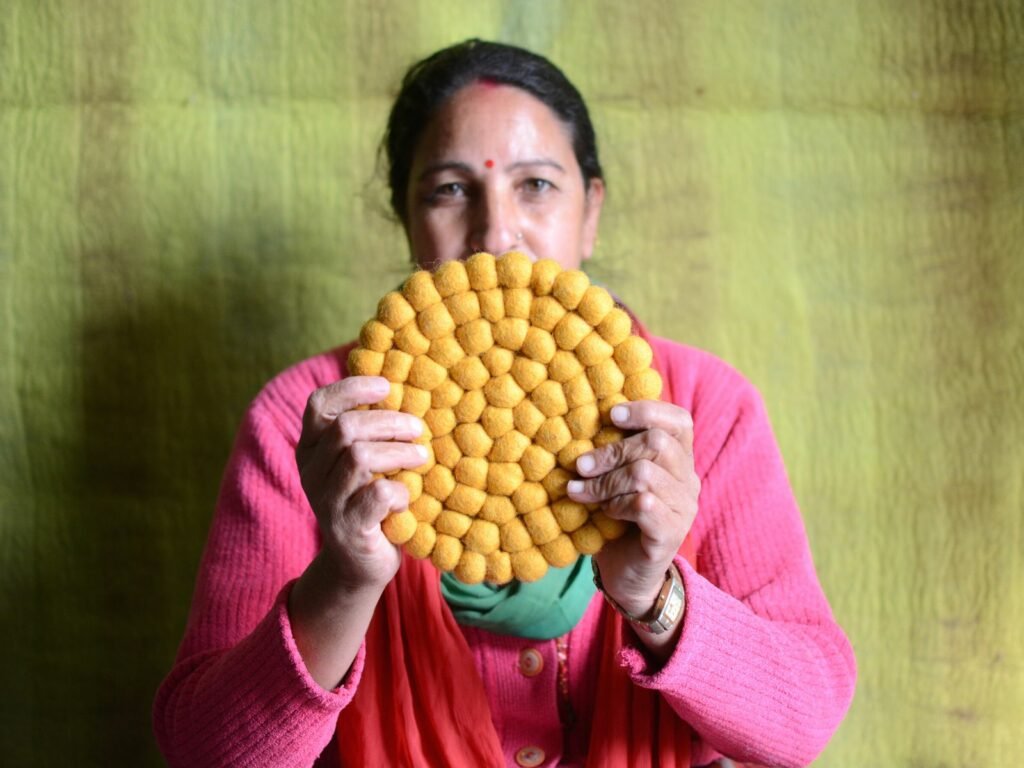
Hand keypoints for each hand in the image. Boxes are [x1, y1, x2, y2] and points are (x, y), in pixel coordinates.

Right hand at [296, 376, 426, 591]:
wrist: (359, 566)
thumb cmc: (370, 502)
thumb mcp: (363, 464)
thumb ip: (371, 434)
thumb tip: (411, 390)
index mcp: (312, 448)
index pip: (319, 404)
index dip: (352, 388)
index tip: (386, 387)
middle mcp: (311, 471)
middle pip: (345, 428)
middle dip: (388, 422)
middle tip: (417, 428)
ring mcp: (326, 501)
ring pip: (359, 457)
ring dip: (398, 453)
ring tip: (420, 457)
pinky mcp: (347, 528)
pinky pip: (377, 496)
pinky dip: (400, 492)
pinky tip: (407, 498)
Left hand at [568, 401, 698, 617]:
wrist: (627, 575)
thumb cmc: (616, 518)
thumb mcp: (615, 478)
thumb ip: (612, 451)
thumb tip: (576, 418)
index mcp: (679, 459)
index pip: (679, 420)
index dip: (647, 410)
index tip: (611, 414)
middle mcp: (688, 479)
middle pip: (658, 442)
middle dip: (612, 450)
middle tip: (580, 464)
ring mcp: (684, 507)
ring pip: (645, 473)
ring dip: (605, 481)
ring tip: (580, 491)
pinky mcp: (672, 532)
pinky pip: (643, 504)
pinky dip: (616, 504)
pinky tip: (603, 512)